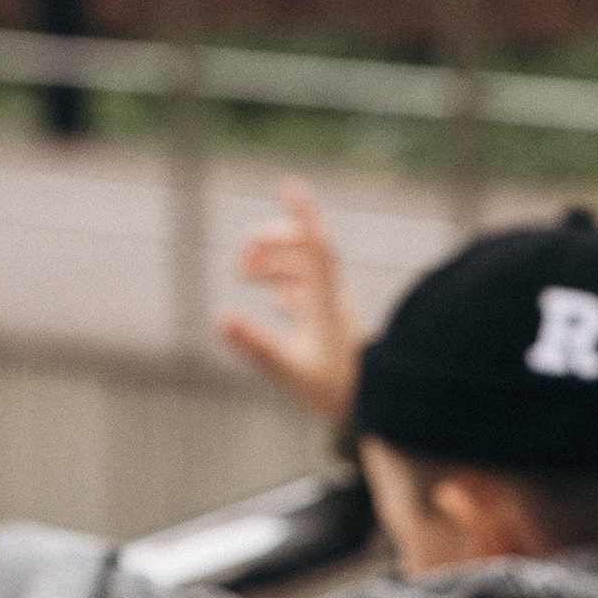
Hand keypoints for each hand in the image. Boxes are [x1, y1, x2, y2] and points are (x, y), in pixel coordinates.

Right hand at [218, 180, 362, 419]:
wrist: (376, 411)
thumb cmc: (337, 391)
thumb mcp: (290, 371)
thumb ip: (256, 345)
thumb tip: (221, 320)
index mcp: (325, 298)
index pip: (315, 245)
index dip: (303, 213)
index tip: (289, 185)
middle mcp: (330, 295)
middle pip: (303, 247)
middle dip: (269, 242)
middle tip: (240, 264)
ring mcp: (331, 307)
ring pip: (302, 267)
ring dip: (272, 261)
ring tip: (243, 273)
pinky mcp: (330, 323)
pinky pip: (308, 290)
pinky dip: (285, 282)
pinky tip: (276, 294)